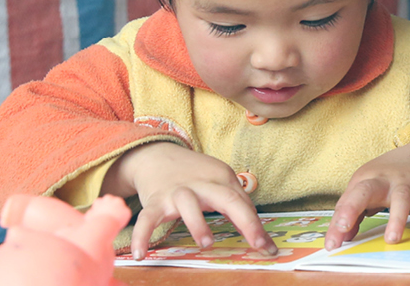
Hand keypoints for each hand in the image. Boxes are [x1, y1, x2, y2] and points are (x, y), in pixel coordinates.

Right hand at [103, 142, 273, 259]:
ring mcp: (177, 191)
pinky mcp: (155, 200)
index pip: (243, 202)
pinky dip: (142, 236)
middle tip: (256, 243)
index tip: (268, 248)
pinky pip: (147, 218)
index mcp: (221, 179)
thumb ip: (236, 201)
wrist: (155, 155)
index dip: (257, 225)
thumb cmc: (193, 174)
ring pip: (188, 204)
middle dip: (244, 220)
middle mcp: (201, 184)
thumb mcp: (218, 181)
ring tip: (206, 244)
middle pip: (226, 198)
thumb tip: (257, 228)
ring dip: (198, 223)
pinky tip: (141, 254)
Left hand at [325, 142, 409, 248]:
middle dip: (352, 208)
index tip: (331, 243)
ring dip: (396, 218)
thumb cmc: (387, 179)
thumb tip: (341, 238)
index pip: (347, 201)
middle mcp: (384, 179)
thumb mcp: (366, 189)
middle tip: (344, 229)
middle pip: (365, 191)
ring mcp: (407, 183)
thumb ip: (353, 213)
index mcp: (365, 180)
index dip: (338, 221)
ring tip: (391, 240)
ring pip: (401, 198)